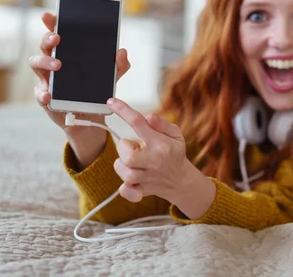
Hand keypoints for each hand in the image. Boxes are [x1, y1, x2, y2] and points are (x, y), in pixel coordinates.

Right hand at [29, 12, 130, 168]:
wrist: (91, 117)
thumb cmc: (97, 90)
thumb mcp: (112, 77)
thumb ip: (119, 65)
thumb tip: (122, 51)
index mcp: (68, 53)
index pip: (57, 33)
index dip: (52, 23)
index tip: (50, 14)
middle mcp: (53, 62)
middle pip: (44, 45)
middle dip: (48, 38)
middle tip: (57, 38)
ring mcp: (47, 79)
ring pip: (36, 64)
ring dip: (44, 61)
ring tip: (57, 64)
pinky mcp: (46, 97)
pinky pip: (39, 93)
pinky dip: (42, 93)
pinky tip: (48, 94)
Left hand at [108, 98, 215, 218]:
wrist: (181, 181)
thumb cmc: (174, 153)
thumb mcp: (175, 134)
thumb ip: (161, 124)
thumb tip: (148, 116)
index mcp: (160, 144)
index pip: (138, 123)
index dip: (122, 110)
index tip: (111, 102)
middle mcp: (154, 161)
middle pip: (127, 155)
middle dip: (124, 148)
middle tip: (133, 147)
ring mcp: (148, 177)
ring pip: (124, 171)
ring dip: (123, 165)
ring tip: (134, 162)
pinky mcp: (142, 190)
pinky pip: (127, 191)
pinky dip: (125, 187)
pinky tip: (132, 181)